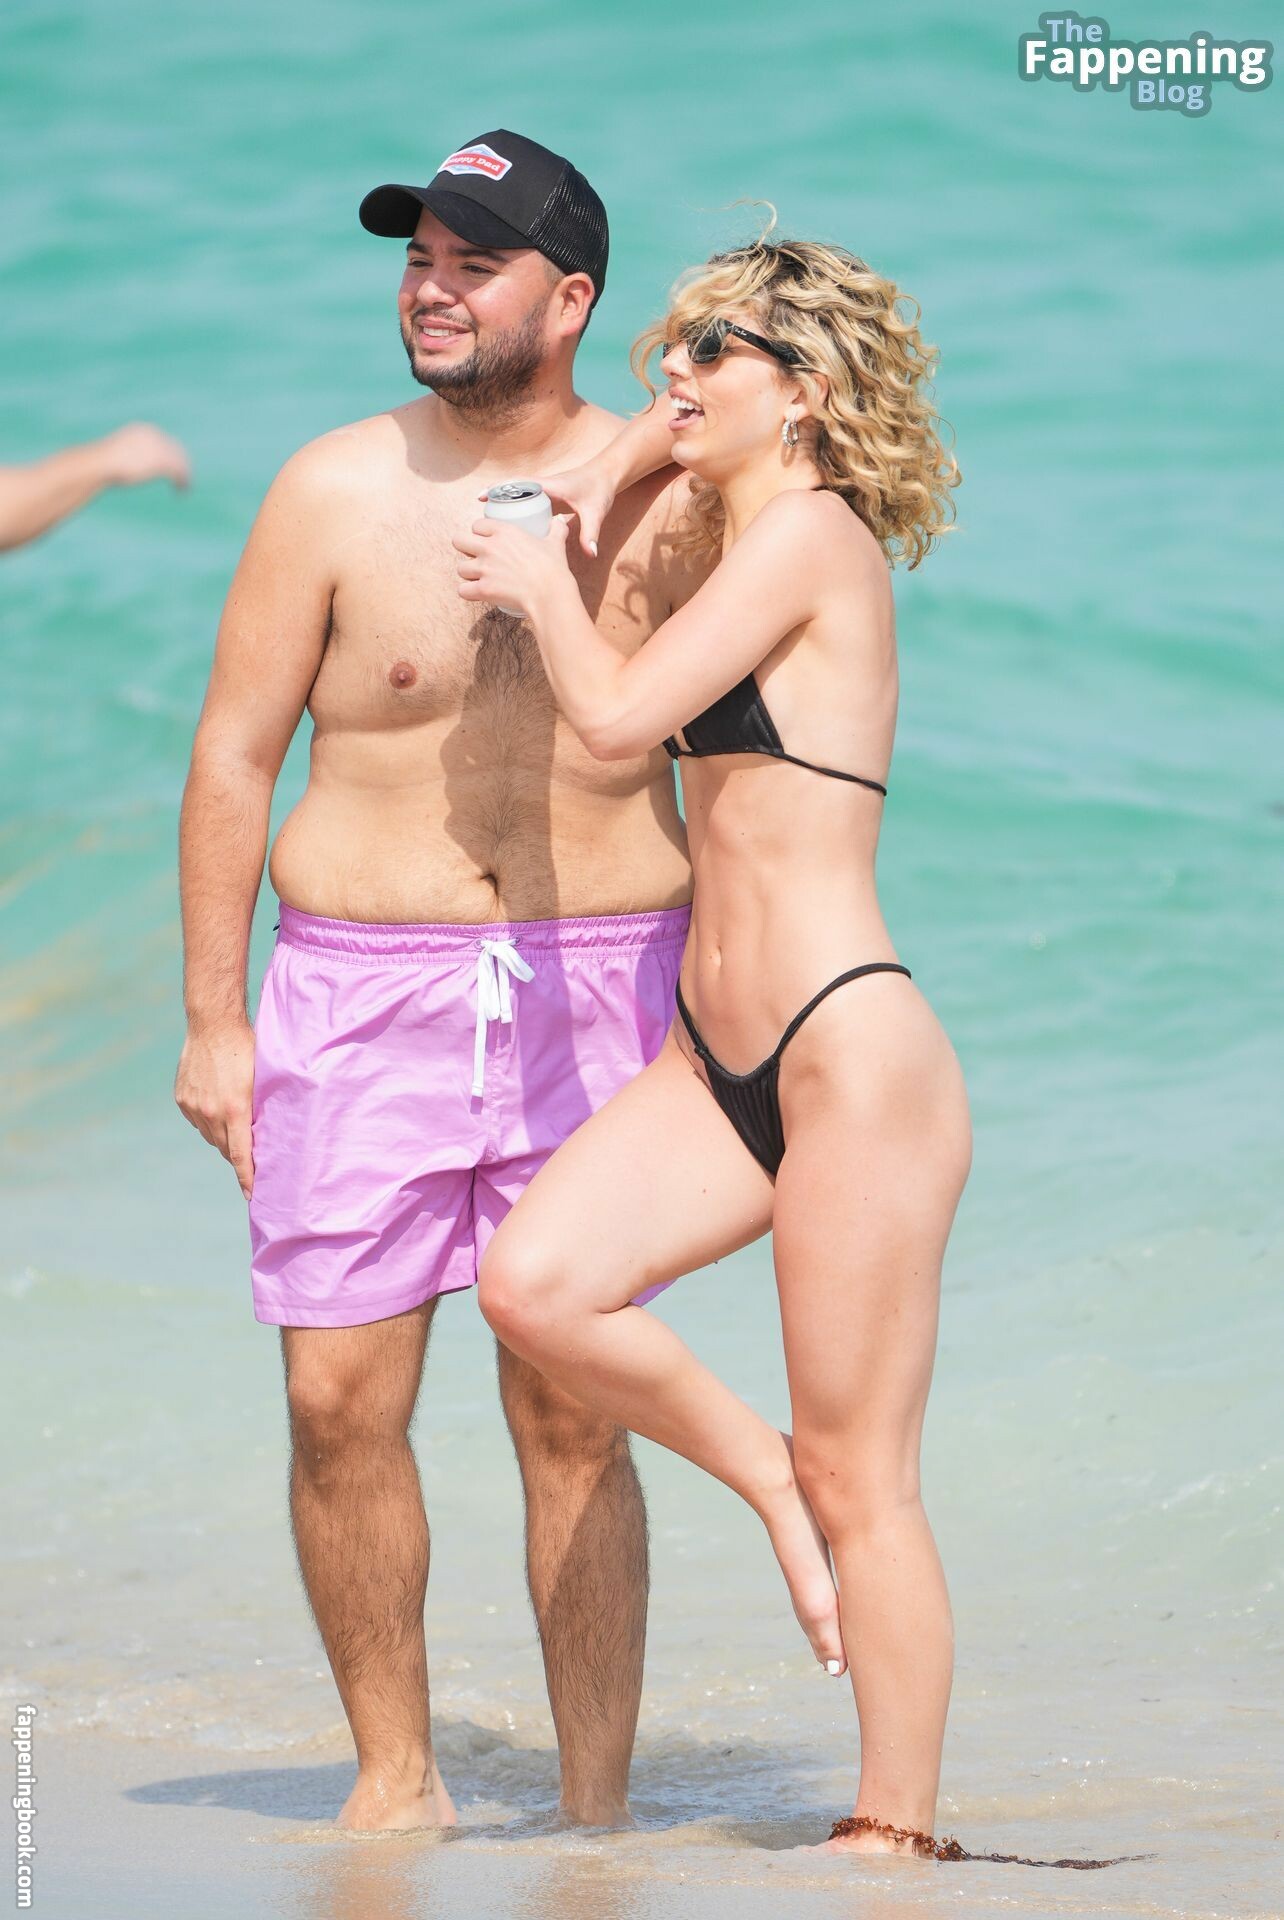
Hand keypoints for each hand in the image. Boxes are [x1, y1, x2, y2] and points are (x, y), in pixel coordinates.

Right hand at [98, 422, 191, 491]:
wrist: (101, 464)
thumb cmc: (101, 464)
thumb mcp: (114, 458)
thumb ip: (126, 459)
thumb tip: (127, 467)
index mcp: (142, 430)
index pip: (164, 440)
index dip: (171, 453)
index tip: (172, 466)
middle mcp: (153, 436)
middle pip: (175, 448)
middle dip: (180, 463)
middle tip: (182, 477)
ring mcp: (158, 447)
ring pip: (180, 461)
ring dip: (184, 474)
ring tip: (185, 487)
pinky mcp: (161, 461)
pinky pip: (179, 471)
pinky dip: (182, 481)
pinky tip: (181, 491)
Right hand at [174, 1017, 255, 1197]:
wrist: (213, 1025)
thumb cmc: (247, 1050)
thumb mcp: (261, 1081)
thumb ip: (259, 1110)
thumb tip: (264, 1138)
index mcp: (234, 1109)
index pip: (240, 1155)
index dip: (246, 1177)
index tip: (252, 1196)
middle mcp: (211, 1112)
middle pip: (225, 1148)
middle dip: (237, 1154)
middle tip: (250, 1156)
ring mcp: (193, 1106)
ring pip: (210, 1136)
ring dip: (222, 1135)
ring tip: (234, 1121)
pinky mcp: (182, 1099)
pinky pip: (197, 1120)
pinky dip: (208, 1120)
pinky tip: (218, 1105)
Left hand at [454, 514, 572, 620]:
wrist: (550, 593)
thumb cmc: (553, 568)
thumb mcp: (555, 543)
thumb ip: (556, 529)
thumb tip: (560, 519)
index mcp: (504, 531)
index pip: (477, 524)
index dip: (479, 532)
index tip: (485, 539)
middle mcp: (490, 547)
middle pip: (458, 540)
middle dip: (464, 548)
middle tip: (474, 556)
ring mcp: (485, 569)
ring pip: (460, 567)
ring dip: (468, 573)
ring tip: (478, 577)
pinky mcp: (483, 589)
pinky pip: (462, 590)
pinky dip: (468, 593)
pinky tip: (476, 592)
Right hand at [477, 461, 615, 558]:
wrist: (607, 476)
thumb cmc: (600, 490)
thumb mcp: (595, 513)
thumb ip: (590, 533)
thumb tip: (590, 554)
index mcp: (550, 485)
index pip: (517, 484)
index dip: (498, 489)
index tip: (480, 497)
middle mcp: (543, 485)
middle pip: (511, 489)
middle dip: (493, 499)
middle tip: (477, 520)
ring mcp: (544, 489)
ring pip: (517, 494)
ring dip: (501, 503)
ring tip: (486, 524)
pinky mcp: (547, 495)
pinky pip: (525, 499)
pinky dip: (513, 506)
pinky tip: (506, 524)